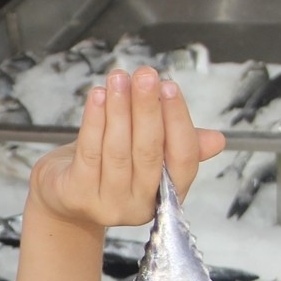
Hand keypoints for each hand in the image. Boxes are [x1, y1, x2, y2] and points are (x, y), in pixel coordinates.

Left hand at [29, 66, 225, 228]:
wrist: (63, 197)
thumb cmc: (108, 168)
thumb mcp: (147, 157)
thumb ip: (178, 146)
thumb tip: (218, 140)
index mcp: (167, 195)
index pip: (183, 159)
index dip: (178, 121)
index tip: (170, 86)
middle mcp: (140, 206)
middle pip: (149, 152)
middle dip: (148, 108)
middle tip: (146, 75)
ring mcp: (108, 205)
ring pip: (118, 150)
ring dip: (119, 109)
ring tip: (119, 77)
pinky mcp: (78, 196)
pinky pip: (89, 152)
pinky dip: (94, 120)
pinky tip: (97, 96)